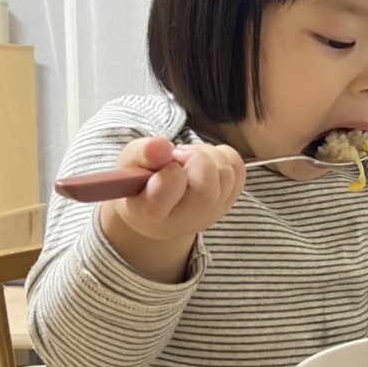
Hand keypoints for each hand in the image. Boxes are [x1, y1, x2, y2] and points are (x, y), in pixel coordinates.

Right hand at [100, 137, 245, 281]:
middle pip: (206, 189)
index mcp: (150, 214)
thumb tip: (162, 146)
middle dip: (196, 159)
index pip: (165, 194)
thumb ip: (142, 153)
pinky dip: (224, 156)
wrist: (158, 210)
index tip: (164, 164)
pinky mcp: (228, 203)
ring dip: (208, 154)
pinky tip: (204, 160)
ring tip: (188, 157)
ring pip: (225, 175)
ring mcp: (210, 214)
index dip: (169, 171)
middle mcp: (184, 220)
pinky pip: (237, 170)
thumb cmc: (140, 182)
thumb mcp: (129, 164)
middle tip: (179, 155)